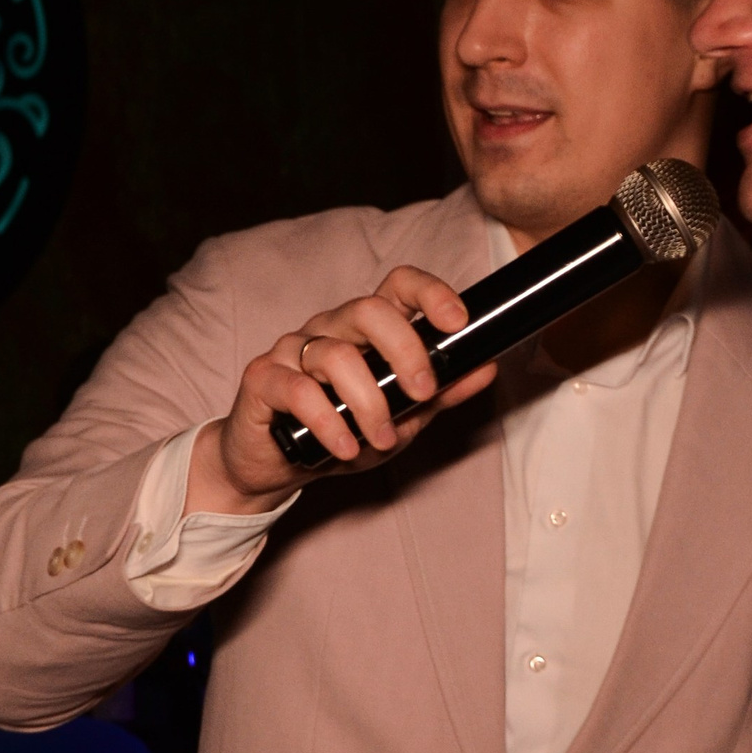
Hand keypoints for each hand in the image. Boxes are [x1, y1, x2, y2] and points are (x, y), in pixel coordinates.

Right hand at [187, 266, 498, 513]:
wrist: (276, 465)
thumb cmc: (340, 432)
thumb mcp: (401, 418)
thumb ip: (440, 393)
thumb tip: (487, 368)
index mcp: (366, 330)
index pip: (397, 287)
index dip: (430, 293)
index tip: (458, 321)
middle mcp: (330, 329)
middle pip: (368, 311)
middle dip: (404, 352)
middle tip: (423, 393)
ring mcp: (293, 350)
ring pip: (336, 356)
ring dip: (369, 404)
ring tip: (383, 439)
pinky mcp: (263, 379)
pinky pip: (298, 391)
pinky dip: (328, 423)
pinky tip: (345, 447)